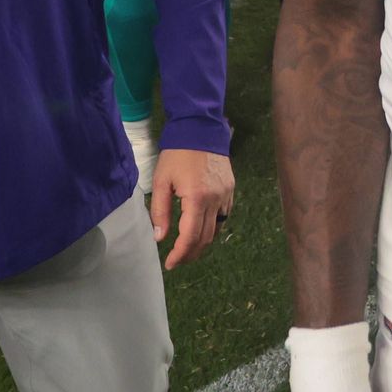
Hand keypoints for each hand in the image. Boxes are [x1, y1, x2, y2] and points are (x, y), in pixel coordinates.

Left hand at [150, 149, 234, 268]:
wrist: (200, 128)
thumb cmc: (177, 154)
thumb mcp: (161, 181)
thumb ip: (160, 211)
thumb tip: (160, 238)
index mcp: (196, 198)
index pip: (190, 237)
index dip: (180, 255)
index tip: (170, 263)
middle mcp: (215, 199)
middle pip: (205, 238)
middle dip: (190, 253)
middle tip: (177, 260)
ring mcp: (226, 194)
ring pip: (217, 229)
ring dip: (202, 243)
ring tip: (188, 248)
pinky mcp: (230, 188)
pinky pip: (224, 215)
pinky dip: (213, 227)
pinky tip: (202, 228)